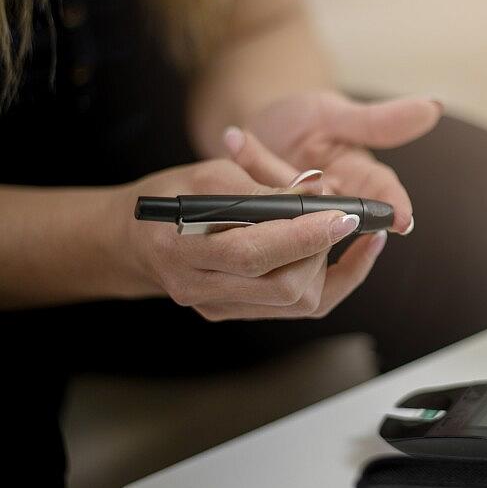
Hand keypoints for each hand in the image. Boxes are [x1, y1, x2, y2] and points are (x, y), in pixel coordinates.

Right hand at [115, 129, 386, 320]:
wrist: (134, 239)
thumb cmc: (172, 198)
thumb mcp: (210, 175)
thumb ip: (263, 183)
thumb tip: (320, 192)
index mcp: (181, 250)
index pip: (253, 253)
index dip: (303, 235)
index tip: (342, 215)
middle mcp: (201, 289)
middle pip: (283, 287)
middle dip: (321, 249)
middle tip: (338, 215)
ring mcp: (220, 308)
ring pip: (296, 302)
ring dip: (326, 262)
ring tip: (331, 227)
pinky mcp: (238, 313)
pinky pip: (296, 306)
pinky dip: (328, 278)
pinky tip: (350, 253)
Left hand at [248, 92, 440, 233]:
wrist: (250, 124)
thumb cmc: (302, 119)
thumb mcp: (338, 114)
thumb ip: (380, 121)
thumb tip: (434, 107)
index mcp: (359, 181)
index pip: (383, 196)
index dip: (393, 209)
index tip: (402, 221)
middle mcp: (330, 203)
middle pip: (337, 210)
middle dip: (326, 202)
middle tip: (315, 183)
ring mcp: (295, 212)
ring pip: (293, 205)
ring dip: (277, 175)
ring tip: (258, 145)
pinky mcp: (261, 214)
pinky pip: (254, 196)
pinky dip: (245, 161)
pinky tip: (234, 137)